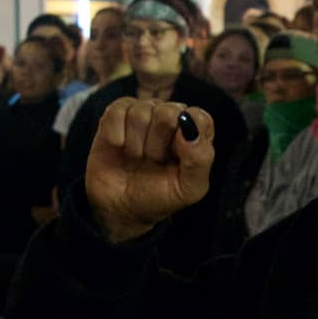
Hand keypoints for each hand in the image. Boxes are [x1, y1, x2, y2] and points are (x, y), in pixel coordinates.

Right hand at [86, 99, 214, 242]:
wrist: (120, 208)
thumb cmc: (158, 196)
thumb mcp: (189, 189)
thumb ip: (200, 159)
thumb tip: (190, 129)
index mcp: (194, 132)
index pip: (198, 117)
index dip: (185, 139)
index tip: (175, 159)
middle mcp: (171, 118)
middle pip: (169, 111)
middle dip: (158, 144)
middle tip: (154, 161)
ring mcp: (143, 113)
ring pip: (141, 112)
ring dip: (136, 143)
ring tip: (136, 157)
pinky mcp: (116, 114)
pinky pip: (118, 110)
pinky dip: (116, 134)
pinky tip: (119, 147)